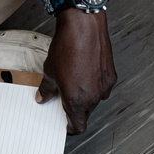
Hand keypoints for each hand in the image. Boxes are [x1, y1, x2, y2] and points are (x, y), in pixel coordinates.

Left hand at [37, 8, 116, 133]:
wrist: (84, 26)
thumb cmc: (68, 46)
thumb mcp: (50, 71)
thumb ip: (47, 89)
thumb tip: (43, 97)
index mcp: (77, 101)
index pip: (78, 127)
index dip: (70, 127)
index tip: (65, 124)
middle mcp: (93, 97)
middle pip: (86, 113)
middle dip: (76, 108)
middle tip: (66, 97)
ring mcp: (104, 87)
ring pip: (95, 100)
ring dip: (86, 95)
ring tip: (75, 80)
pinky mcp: (111, 76)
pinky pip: (102, 87)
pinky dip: (94, 83)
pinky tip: (85, 70)